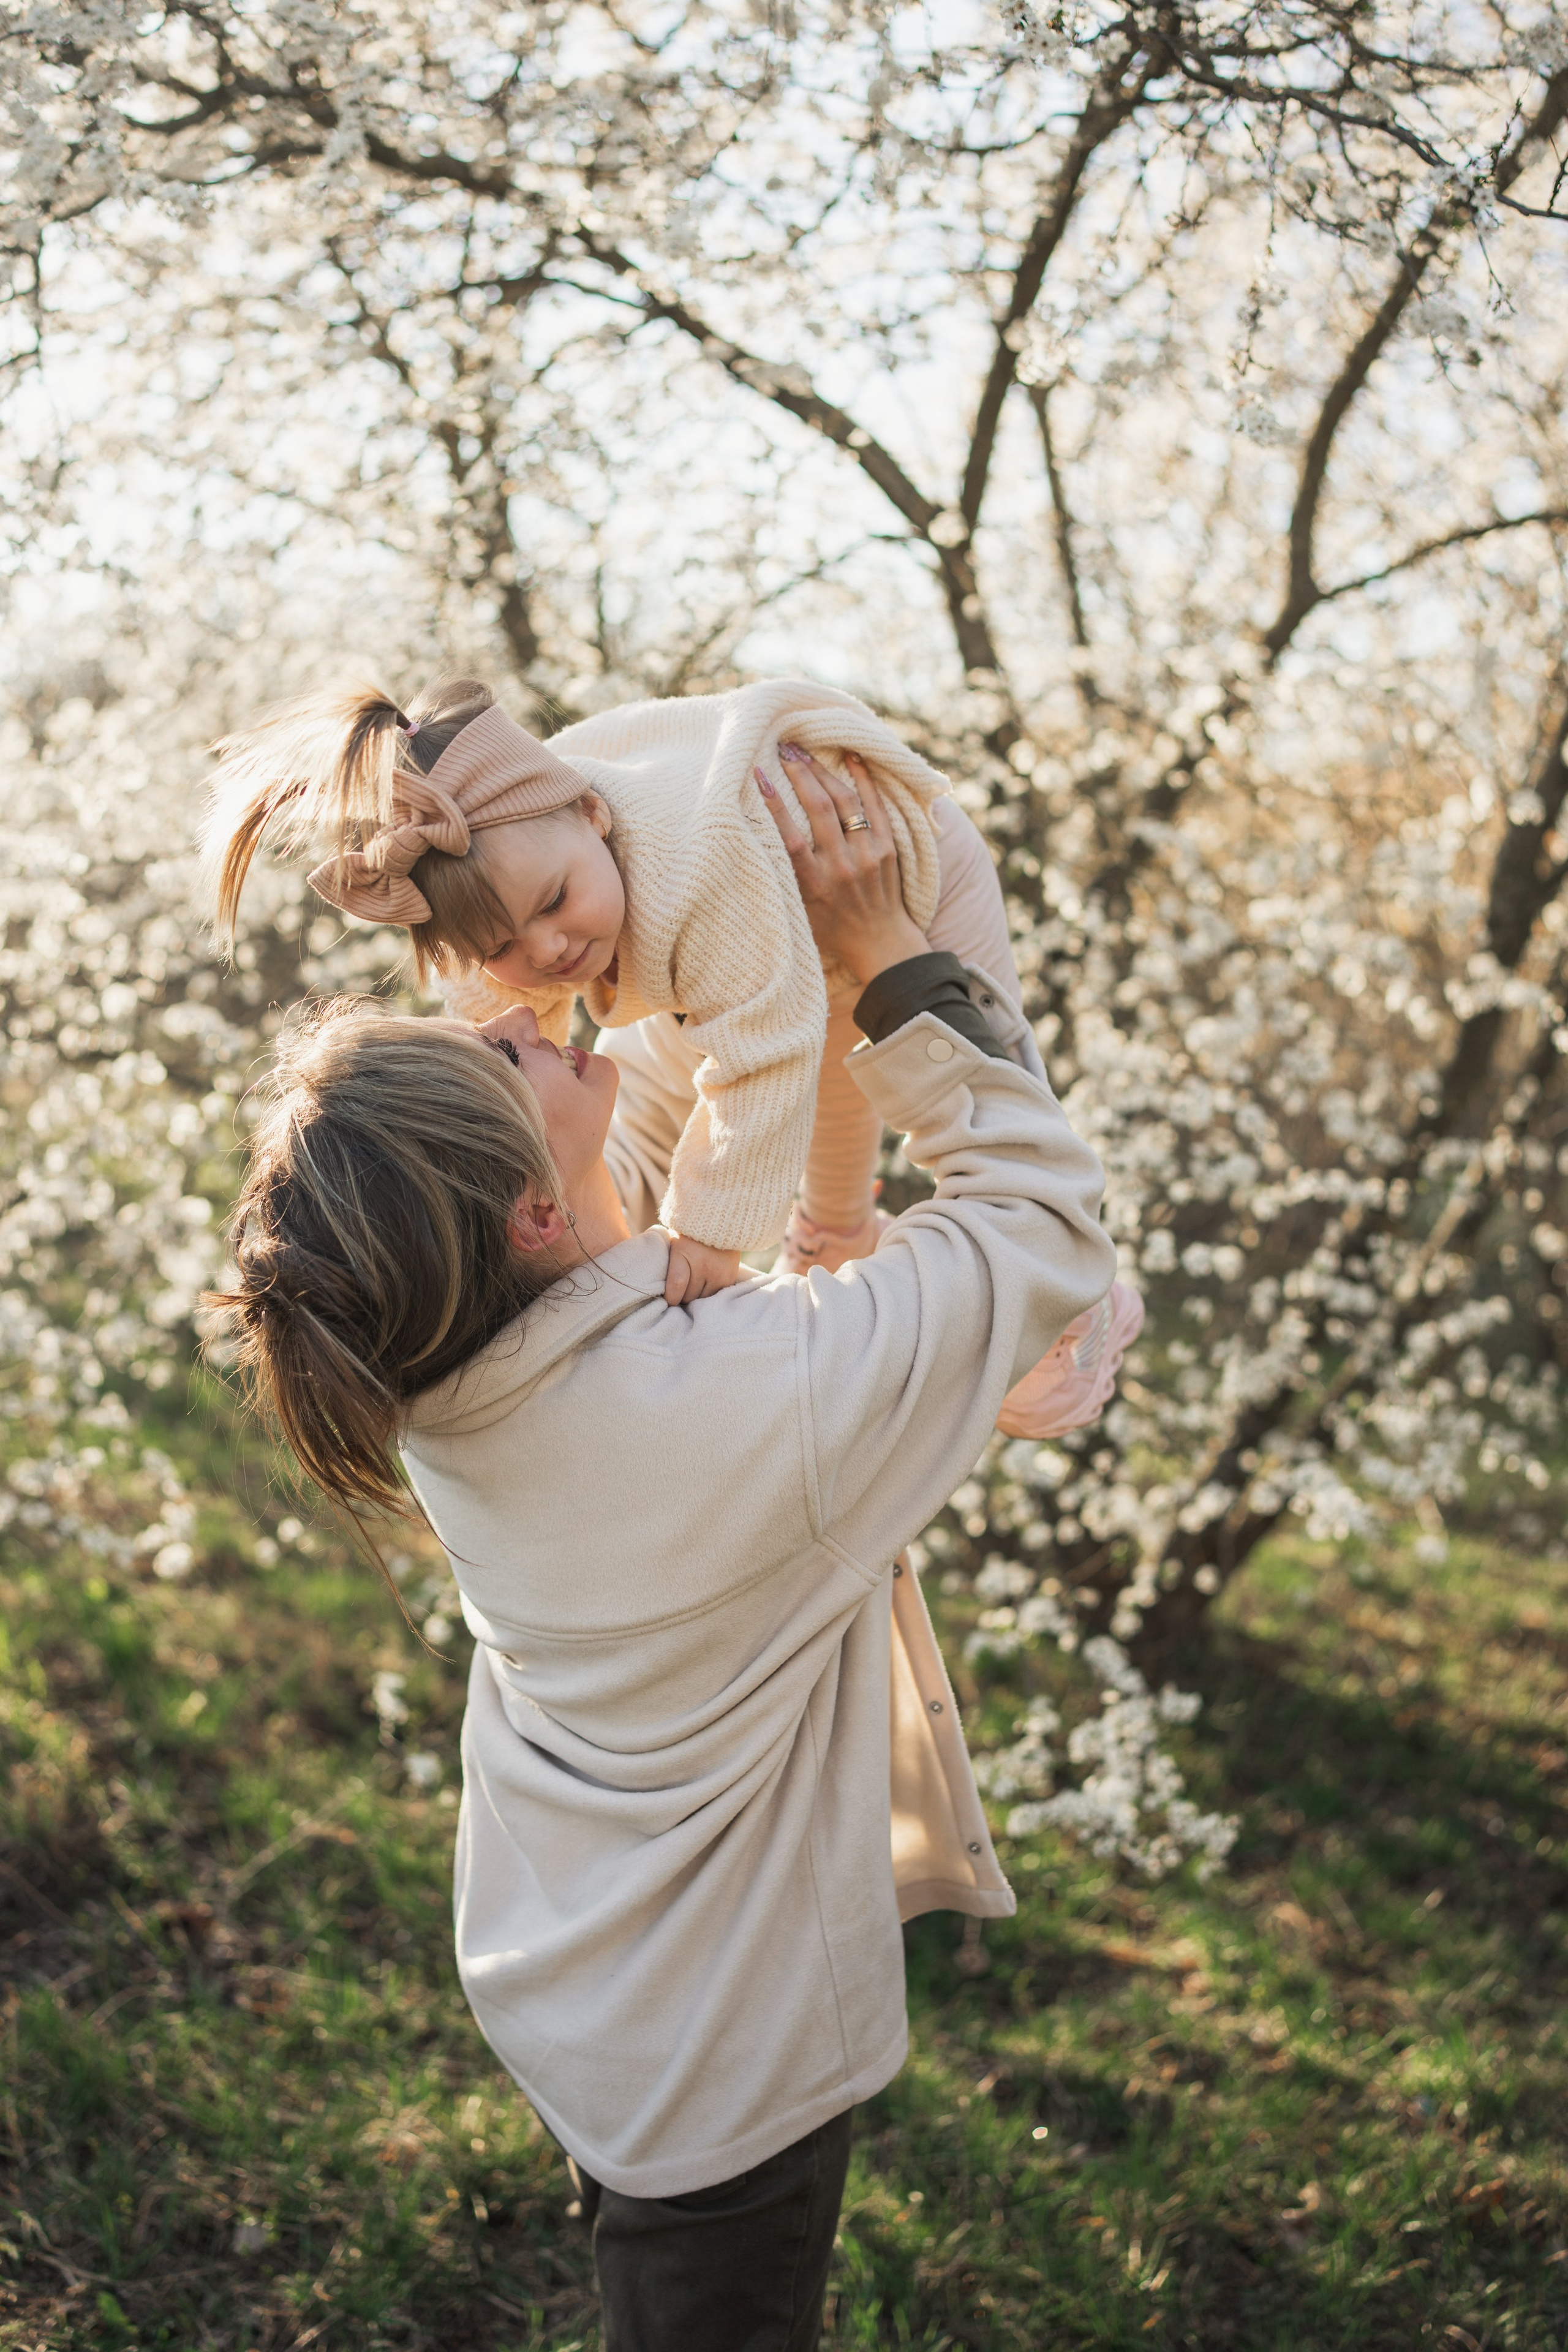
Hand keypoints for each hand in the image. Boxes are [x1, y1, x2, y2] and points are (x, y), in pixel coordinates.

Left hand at [664, 1233, 743, 1304]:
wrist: (720, 1221)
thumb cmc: (689, 1235)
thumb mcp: (674, 1244)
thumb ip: (667, 1265)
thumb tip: (659, 1289)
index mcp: (684, 1254)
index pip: (676, 1286)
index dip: (670, 1297)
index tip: (669, 1298)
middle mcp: (703, 1265)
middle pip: (688, 1296)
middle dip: (682, 1295)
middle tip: (681, 1287)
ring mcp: (718, 1273)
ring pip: (702, 1299)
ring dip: (696, 1295)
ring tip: (694, 1283)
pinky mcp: (729, 1279)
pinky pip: (715, 1295)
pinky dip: (708, 1293)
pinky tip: (706, 1283)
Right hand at [755, 747, 929, 986]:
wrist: (880, 942)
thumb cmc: (831, 927)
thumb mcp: (800, 910)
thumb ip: (785, 878)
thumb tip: (756, 838)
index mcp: (815, 885)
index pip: (791, 837)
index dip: (775, 804)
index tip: (759, 775)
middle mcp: (842, 868)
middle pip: (820, 810)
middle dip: (800, 774)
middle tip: (784, 749)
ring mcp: (869, 856)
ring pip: (846, 803)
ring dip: (825, 772)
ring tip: (807, 752)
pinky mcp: (889, 849)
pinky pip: (877, 807)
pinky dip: (865, 780)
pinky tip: (852, 758)